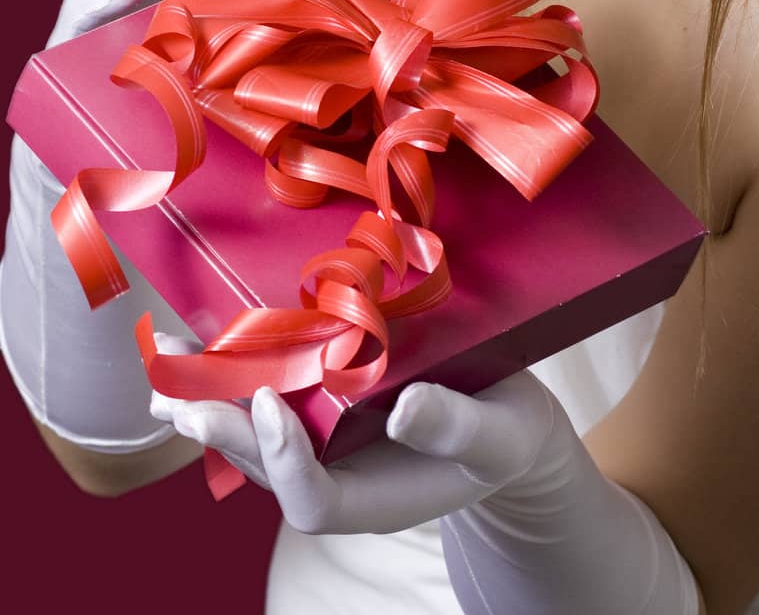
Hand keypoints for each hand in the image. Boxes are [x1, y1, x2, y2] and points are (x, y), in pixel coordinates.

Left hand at [148, 330, 567, 534]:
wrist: (507, 423)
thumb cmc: (507, 434)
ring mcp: (330, 442)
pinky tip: (206, 342)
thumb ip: (454, 427)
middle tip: (176, 395)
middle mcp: (341, 475)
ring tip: (166, 363)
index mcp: (378, 498)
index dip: (281, 460)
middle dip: (219, 430)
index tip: (268, 404)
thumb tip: (404, 407)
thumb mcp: (499, 434)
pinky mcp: (330, 404)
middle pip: (266, 466)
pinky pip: (275, 396)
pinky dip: (238, 372)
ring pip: (258, 432)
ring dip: (209, 399)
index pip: (312, 501)